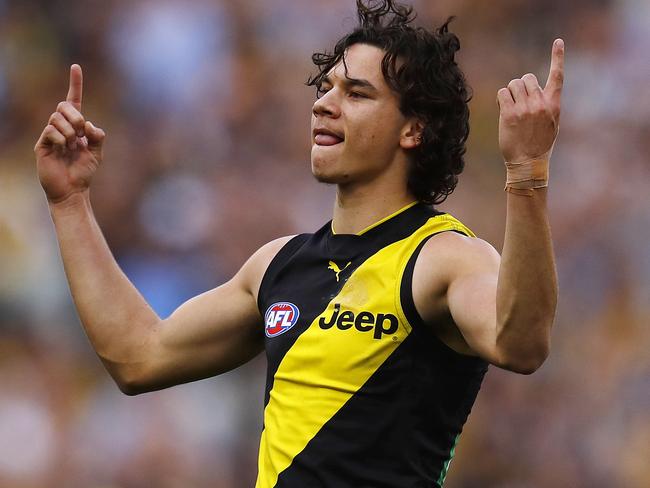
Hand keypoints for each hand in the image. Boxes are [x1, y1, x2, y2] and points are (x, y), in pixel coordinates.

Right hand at [34, 65, 105, 203]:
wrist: (72, 190)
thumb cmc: (83, 172)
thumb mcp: (97, 153)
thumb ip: (98, 137)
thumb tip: (90, 124)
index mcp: (75, 126)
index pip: (74, 100)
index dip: (75, 84)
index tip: (76, 67)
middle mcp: (61, 127)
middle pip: (64, 106)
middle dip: (76, 116)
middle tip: (82, 133)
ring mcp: (50, 135)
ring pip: (57, 118)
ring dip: (70, 130)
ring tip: (73, 145)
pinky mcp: (42, 144)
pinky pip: (51, 131)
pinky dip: (61, 138)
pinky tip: (63, 149)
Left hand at [497, 39, 563, 163]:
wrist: (528, 163)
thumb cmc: (539, 145)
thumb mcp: (552, 123)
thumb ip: (547, 104)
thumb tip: (535, 91)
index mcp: (554, 104)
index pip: (558, 76)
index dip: (558, 57)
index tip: (558, 42)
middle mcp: (541, 103)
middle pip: (528, 78)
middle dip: (521, 86)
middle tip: (519, 101)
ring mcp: (525, 108)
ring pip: (513, 84)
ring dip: (510, 92)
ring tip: (511, 106)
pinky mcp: (510, 114)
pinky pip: (502, 92)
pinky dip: (501, 98)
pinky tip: (504, 109)